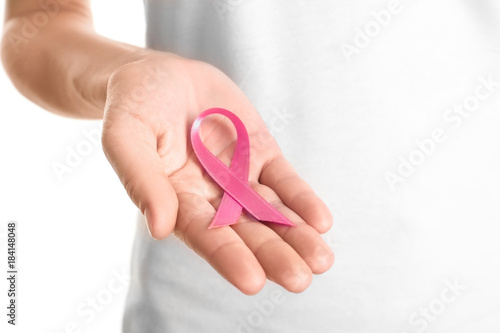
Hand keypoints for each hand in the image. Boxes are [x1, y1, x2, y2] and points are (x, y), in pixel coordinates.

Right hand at [101, 52, 333, 293]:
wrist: (161, 74)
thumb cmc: (135, 105)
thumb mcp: (125, 135)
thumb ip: (141, 179)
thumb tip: (160, 227)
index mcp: (177, 200)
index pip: (205, 235)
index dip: (228, 258)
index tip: (252, 281)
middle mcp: (212, 196)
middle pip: (246, 231)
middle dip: (273, 255)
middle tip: (300, 280)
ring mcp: (239, 175)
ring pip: (270, 210)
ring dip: (296, 235)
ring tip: (320, 260)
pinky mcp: (258, 152)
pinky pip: (283, 179)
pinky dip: (301, 199)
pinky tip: (320, 221)